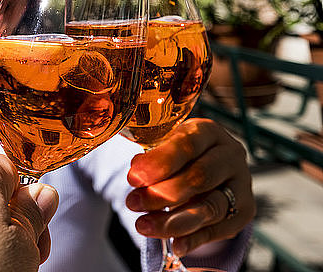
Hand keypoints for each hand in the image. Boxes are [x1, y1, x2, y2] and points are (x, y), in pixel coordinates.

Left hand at [126, 118, 254, 255]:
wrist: (208, 168)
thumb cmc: (181, 155)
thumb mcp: (165, 147)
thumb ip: (152, 157)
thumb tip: (137, 169)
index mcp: (208, 132)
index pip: (186, 145)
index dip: (159, 162)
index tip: (133, 177)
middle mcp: (230, 154)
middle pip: (200, 176)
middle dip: (162, 193)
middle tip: (132, 203)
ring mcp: (241, 183)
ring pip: (210, 207)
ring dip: (174, 221)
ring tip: (144, 226)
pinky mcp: (244, 211)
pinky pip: (219, 229)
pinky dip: (194, 239)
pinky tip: (175, 245)